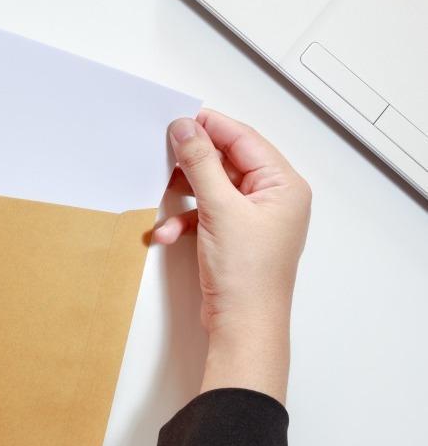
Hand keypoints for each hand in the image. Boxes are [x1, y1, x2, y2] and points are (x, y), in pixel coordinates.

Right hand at [153, 109, 310, 402]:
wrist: (243, 326)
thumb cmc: (248, 276)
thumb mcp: (219, 209)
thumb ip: (200, 164)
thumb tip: (186, 128)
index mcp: (283, 185)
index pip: (244, 140)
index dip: (211, 127)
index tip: (179, 118)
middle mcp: (271, 198)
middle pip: (226, 162)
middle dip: (192, 164)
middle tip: (163, 154)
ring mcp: (251, 219)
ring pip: (211, 188)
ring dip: (183, 195)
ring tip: (162, 195)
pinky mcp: (232, 237)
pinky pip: (204, 214)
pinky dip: (184, 220)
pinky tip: (168, 233)